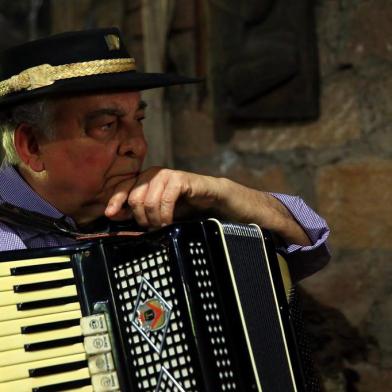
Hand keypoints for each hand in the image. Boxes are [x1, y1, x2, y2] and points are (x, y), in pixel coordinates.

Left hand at [104, 166, 221, 227]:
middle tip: (151, 228)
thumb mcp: (154, 210)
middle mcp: (152, 174)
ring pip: (149, 201)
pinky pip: (166, 200)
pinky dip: (166, 215)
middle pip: (135, 198)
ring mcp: (165, 175)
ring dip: (154, 219)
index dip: (115, 201)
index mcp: (143, 179)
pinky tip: (169, 222)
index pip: (123, 188)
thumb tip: (113, 214)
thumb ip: (135, 211)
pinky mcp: (179, 179)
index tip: (110, 215)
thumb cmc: (180, 205)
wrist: (206, 199)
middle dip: (141, 218)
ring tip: (161, 227)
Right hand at [104, 166, 310, 245]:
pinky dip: (124, 200)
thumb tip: (303, 237)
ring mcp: (174, 187)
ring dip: (130, 201)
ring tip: (124, 220)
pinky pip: (138, 192)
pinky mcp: (165, 197)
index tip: (164, 224)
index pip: (178, 180)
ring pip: (143, 183)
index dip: (164, 200)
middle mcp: (188, 182)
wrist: (238, 208)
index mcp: (210, 186)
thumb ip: (283, 226)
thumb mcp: (266, 220)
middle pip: (155, 180)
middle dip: (147, 206)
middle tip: (153, 229)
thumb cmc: (251, 213)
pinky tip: (113, 213)